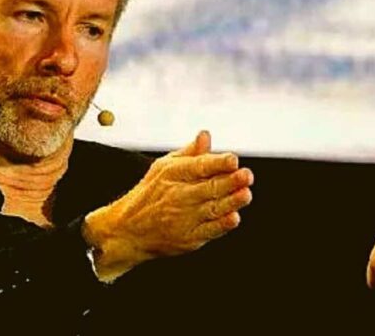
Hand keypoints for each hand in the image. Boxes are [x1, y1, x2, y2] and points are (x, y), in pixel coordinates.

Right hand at [83, 131, 253, 281]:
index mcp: (174, 174)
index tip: (233, 159)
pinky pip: (209, 230)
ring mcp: (184, 217)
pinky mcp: (189, 238)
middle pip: (210, 187)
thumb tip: (206, 135)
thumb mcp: (163, 167)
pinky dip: (222, 224)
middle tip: (246, 175)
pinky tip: (233, 218)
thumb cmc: (149, 195)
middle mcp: (179, 195)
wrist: (128, 230)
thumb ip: (189, 153)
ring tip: (245, 194)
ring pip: (213, 208)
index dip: (218, 162)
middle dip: (230, 181)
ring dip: (231, 201)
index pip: (199, 166)